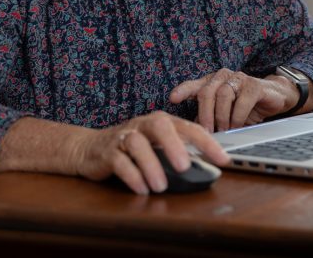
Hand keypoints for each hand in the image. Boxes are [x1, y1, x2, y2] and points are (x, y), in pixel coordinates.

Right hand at [71, 111, 228, 194]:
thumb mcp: (156, 147)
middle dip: (174, 145)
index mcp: (161, 122)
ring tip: (161, 186)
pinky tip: (141, 188)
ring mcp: (124, 137)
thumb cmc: (131, 148)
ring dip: (151, 165)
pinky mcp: (107, 152)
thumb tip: (206, 170)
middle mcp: (143, 125)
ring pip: (137, 144)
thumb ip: (178, 153)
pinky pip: (119, 161)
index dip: (207, 142)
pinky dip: (131, 175)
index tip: (223, 159)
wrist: (89, 148)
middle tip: (185, 167)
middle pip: (160, 126)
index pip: (188, 128)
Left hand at [169, 68, 294, 132]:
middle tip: (207, 131)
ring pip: (223, 95)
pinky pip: (243, 100)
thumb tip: (193, 134)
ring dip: (222, 116)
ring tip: (224, 130)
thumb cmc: (244, 106)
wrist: (274, 98)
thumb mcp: (223, 113)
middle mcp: (223, 77)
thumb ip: (209, 118)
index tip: (172, 99)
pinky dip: (238, 116)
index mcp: (212, 82)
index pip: (194, 85)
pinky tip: (237, 125)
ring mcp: (239, 78)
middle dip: (205, 114)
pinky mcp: (254, 85)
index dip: (183, 90)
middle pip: (207, 92)